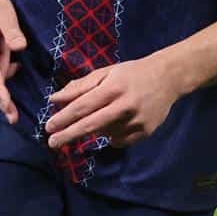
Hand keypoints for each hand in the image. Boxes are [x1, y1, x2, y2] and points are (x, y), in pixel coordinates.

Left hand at [44, 54, 184, 149]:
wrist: (168, 78)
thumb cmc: (131, 73)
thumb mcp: (105, 73)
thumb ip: (79, 87)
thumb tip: (54, 99)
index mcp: (113, 88)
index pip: (83, 106)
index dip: (64, 118)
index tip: (48, 127)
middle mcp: (125, 106)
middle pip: (91, 125)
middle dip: (68, 135)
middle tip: (51, 142)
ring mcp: (137, 121)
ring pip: (104, 133)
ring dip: (94, 130)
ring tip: (103, 114)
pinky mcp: (145, 132)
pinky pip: (118, 141)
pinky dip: (110, 135)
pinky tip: (116, 122)